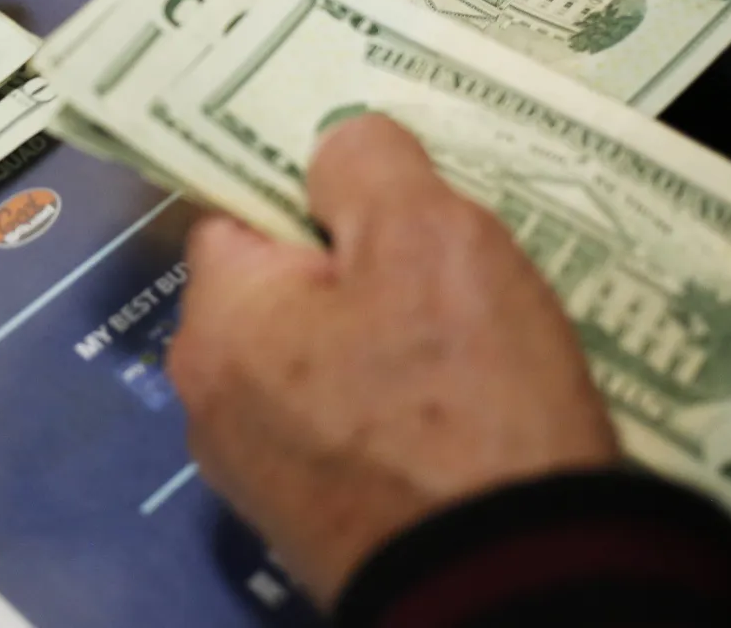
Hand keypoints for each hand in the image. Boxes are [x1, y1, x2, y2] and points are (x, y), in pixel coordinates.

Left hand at [166, 115, 616, 607]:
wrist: (516, 585)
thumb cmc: (463, 399)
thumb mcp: (428, 236)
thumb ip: (367, 163)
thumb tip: (335, 147)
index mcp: (217, 322)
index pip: (243, 209)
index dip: (316, 182)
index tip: (386, 178)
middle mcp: (214, 401)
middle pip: (284, 287)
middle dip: (359, 260)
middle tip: (451, 247)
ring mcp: (263, 476)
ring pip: (322, 359)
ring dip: (385, 336)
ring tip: (475, 323)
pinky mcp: (321, 528)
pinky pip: (352, 429)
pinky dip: (398, 408)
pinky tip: (467, 401)